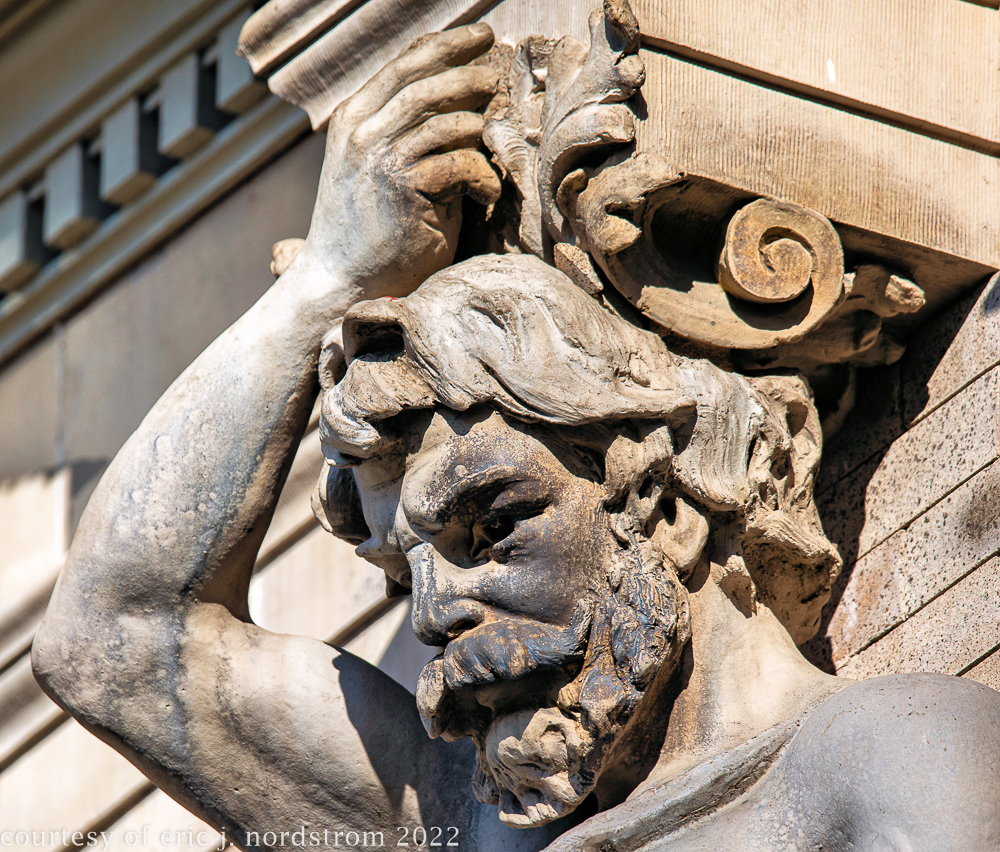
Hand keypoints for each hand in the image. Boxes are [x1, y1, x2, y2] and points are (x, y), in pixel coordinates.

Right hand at [302, 23, 501, 298]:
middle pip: (426, 82)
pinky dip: (482, 177)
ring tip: (493, 140)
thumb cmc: (372, 227)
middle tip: (496, 76)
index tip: (480, 37)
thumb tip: (462, 93)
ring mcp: (382, 158)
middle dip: (468, 72)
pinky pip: (462, 164)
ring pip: (448, 121)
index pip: (404, 66)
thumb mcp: (381, 166)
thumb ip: (406, 129)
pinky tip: (485, 195)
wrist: (343, 280)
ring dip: (480, 129)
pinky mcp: (406, 188)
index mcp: (354, 118)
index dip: (446, 45)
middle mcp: (363, 131)